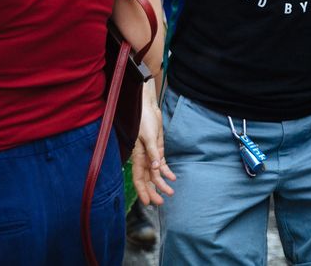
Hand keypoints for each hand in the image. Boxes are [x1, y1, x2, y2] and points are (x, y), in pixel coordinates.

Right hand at [131, 85, 175, 205]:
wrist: (147, 108)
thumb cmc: (143, 121)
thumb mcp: (148, 136)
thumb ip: (152, 153)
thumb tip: (156, 169)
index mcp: (137, 156)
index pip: (139, 178)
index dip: (143, 191)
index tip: (148, 202)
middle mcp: (143, 158)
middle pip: (148, 179)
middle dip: (153, 191)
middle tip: (161, 203)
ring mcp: (151, 154)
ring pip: (155, 173)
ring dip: (162, 183)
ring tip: (170, 193)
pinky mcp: (157, 149)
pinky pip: (161, 164)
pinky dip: (166, 171)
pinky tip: (172, 178)